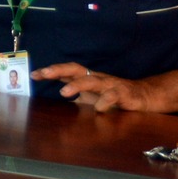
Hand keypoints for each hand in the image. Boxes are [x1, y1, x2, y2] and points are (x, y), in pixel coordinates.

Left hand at [34, 64, 177, 113]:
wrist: (144, 96)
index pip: (67, 71)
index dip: (51, 71)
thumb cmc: (112, 96)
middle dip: (59, 70)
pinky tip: (98, 108)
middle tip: (44, 74)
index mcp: (87, 78)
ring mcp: (110, 85)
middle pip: (77, 70)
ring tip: (64, 92)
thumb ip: (72, 96)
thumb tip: (50, 101)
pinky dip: (105, 102)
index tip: (34, 74)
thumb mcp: (89, 96)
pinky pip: (113, 96)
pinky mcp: (124, 94)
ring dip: (77, 85)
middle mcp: (97, 78)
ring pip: (93, 81)